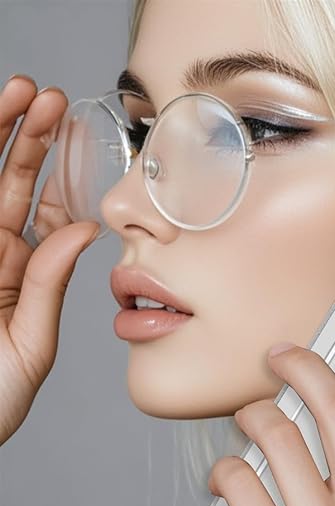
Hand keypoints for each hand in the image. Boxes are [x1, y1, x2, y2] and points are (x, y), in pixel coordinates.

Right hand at [0, 75, 98, 444]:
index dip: (60, 174)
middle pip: (7, 184)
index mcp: (22, 274)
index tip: (78, 137)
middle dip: (26, 139)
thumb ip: (50, 285)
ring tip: (15, 92)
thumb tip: (86, 230)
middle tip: (48, 97)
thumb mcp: (30, 344)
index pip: (45, 213)